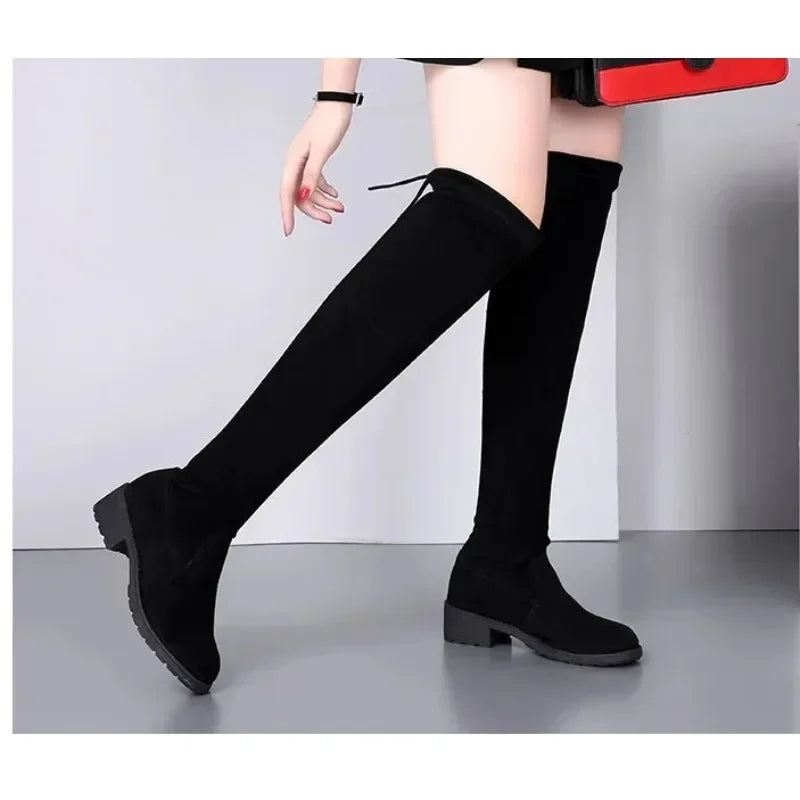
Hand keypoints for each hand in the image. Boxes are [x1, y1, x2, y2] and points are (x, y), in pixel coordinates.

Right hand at [280, 102, 349, 235]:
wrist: (336, 106)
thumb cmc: (328, 124)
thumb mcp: (321, 152)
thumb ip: (312, 175)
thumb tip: (305, 195)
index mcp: (293, 161)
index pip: (288, 193)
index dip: (287, 213)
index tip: (289, 230)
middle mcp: (295, 163)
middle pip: (300, 195)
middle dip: (314, 209)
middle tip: (329, 219)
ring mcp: (304, 161)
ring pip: (310, 190)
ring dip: (324, 200)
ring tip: (340, 207)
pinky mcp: (313, 158)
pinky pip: (315, 181)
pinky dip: (325, 189)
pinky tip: (335, 194)